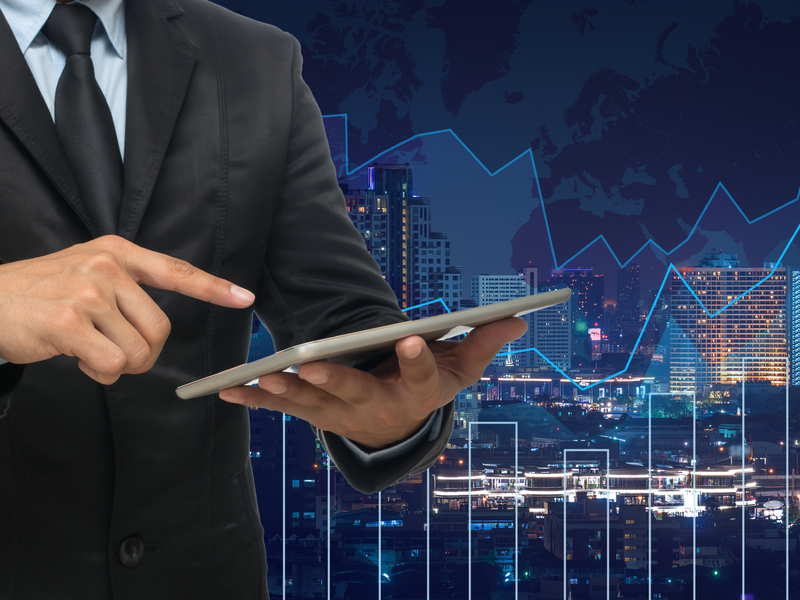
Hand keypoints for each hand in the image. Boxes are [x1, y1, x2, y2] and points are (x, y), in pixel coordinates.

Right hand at [0, 235, 254, 383]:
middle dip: (144, 354)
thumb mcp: (85, 273)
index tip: (244, 298)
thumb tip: (157, 327)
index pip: (175, 270)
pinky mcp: (69, 322)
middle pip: (161, 328)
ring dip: (118, 366)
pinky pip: (111, 365)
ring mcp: (87, 292)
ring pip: (137, 351)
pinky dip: (99, 373)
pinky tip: (76, 357)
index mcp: (116, 252)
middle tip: (115, 354)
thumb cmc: (39, 294)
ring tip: (89, 351)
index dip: (213, 287)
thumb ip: (125, 288)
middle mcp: (106, 266)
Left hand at [218, 316, 527, 449]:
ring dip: (288, 391)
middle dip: (333, 380)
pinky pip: (283, 409)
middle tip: (312, 363)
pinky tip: (228, 392)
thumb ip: (483, 342)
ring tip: (266, 376)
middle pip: (354, 393)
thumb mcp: (460, 369)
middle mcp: (375, 406)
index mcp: (414, 391)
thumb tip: (518, 318)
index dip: (418, 359)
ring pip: (313, 403)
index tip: (413, 338)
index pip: (420, 375)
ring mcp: (341, 413)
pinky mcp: (314, 412)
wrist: (397, 429)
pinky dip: (256, 402)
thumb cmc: (430, 387)